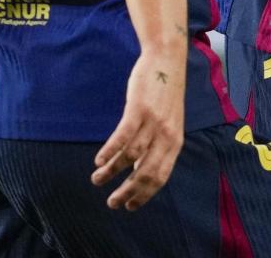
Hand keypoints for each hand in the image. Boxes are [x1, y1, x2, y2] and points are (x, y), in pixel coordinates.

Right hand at [91, 51, 185, 210]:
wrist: (166, 63)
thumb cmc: (164, 96)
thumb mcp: (167, 124)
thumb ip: (156, 146)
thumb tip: (136, 170)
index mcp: (174, 143)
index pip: (160, 177)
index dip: (144, 195)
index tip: (129, 207)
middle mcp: (166, 136)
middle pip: (146, 173)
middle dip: (127, 192)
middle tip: (111, 203)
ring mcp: (153, 123)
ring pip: (130, 156)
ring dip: (111, 172)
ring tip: (96, 179)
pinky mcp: (139, 109)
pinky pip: (123, 136)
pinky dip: (110, 151)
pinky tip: (99, 161)